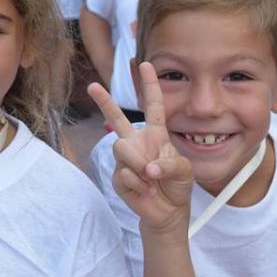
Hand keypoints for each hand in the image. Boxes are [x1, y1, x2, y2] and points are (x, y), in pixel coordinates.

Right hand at [88, 62, 193, 234]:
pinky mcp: (118, 177)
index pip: (153, 106)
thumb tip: (147, 168)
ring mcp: (125, 160)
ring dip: (139, 165)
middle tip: (92, 86)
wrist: (168, 212)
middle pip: (117, 118)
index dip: (149, 85)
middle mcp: (137, 143)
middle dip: (104, 101)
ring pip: (123, 149)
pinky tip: (146, 190)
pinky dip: (139, 184)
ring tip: (151, 179)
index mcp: (155, 135)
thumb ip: (169, 165)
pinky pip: (124, 174)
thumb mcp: (184, 171)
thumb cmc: (177, 185)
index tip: (145, 64)